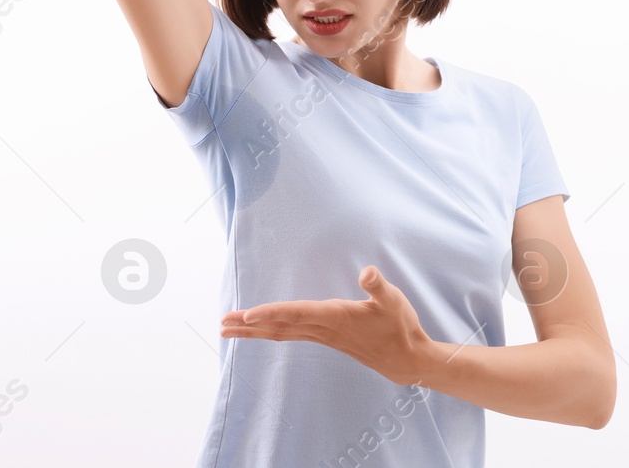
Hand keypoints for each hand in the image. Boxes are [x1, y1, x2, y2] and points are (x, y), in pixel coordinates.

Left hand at [221, 265, 433, 385]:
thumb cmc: (400, 326)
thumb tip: (366, 271)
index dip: (271, 313)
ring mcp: (324, 336)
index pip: (297, 313)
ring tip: (230, 329)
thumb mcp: (394, 301)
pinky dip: (272, 331)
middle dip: (250, 325)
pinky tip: (262, 331)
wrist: (406, 358)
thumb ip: (377, 286)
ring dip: (255, 331)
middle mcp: (324, 329)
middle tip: (222, 323)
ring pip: (282, 333)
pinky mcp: (327, 339)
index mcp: (336, 316)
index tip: (247, 315)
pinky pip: (291, 335)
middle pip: (280, 326)